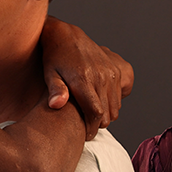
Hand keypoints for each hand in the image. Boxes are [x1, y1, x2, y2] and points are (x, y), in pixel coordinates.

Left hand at [39, 16, 133, 138]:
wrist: (66, 36)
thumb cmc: (54, 58)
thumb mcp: (50, 74)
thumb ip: (55, 90)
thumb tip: (56, 104)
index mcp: (83, 80)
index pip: (95, 114)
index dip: (91, 128)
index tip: (84, 134)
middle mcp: (100, 76)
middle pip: (107, 114)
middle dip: (96, 124)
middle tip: (84, 124)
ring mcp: (111, 72)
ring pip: (115, 107)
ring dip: (105, 114)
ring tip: (90, 113)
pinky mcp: (116, 69)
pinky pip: (121, 95)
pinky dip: (113, 102)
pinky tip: (100, 100)